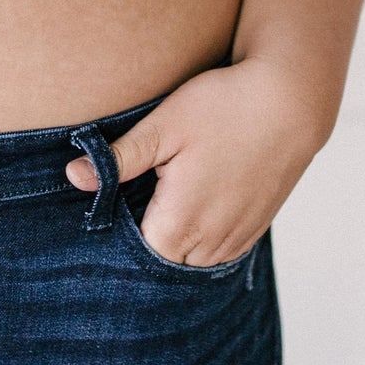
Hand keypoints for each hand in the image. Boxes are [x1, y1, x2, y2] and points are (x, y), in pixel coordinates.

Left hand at [65, 58, 321, 265]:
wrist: (291, 102)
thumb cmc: (224, 108)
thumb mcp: (162, 126)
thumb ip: (118, 159)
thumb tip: (73, 177)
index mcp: (179, 224)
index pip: (132, 258)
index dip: (115, 239)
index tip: (108, 212)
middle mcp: (209, 243)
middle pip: (161, 263)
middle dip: (142, 242)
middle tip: (131, 202)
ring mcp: (236, 238)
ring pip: (190, 260)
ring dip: (174, 242)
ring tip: (161, 203)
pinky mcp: (255, 228)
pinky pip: (217, 251)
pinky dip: (200, 238)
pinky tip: (192, 207)